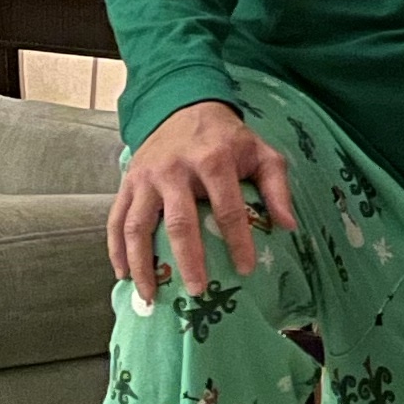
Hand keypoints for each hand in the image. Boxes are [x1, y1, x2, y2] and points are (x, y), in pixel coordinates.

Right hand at [109, 100, 294, 305]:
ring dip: (142, 264)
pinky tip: (123, 274)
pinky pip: (115, 220)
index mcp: (213, 160)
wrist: (184, 107)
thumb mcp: (260, 153)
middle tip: (198, 291)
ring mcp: (146, 177)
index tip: (245, 270)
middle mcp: (175, 169)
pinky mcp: (127, 182)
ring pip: (137, 226)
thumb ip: (277, 187)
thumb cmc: (227, 139)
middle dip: (189, 260)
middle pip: (180, 222)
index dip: (238, 241)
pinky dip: (115, 250)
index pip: (228, 208)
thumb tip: (287, 227)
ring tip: (150, 296)